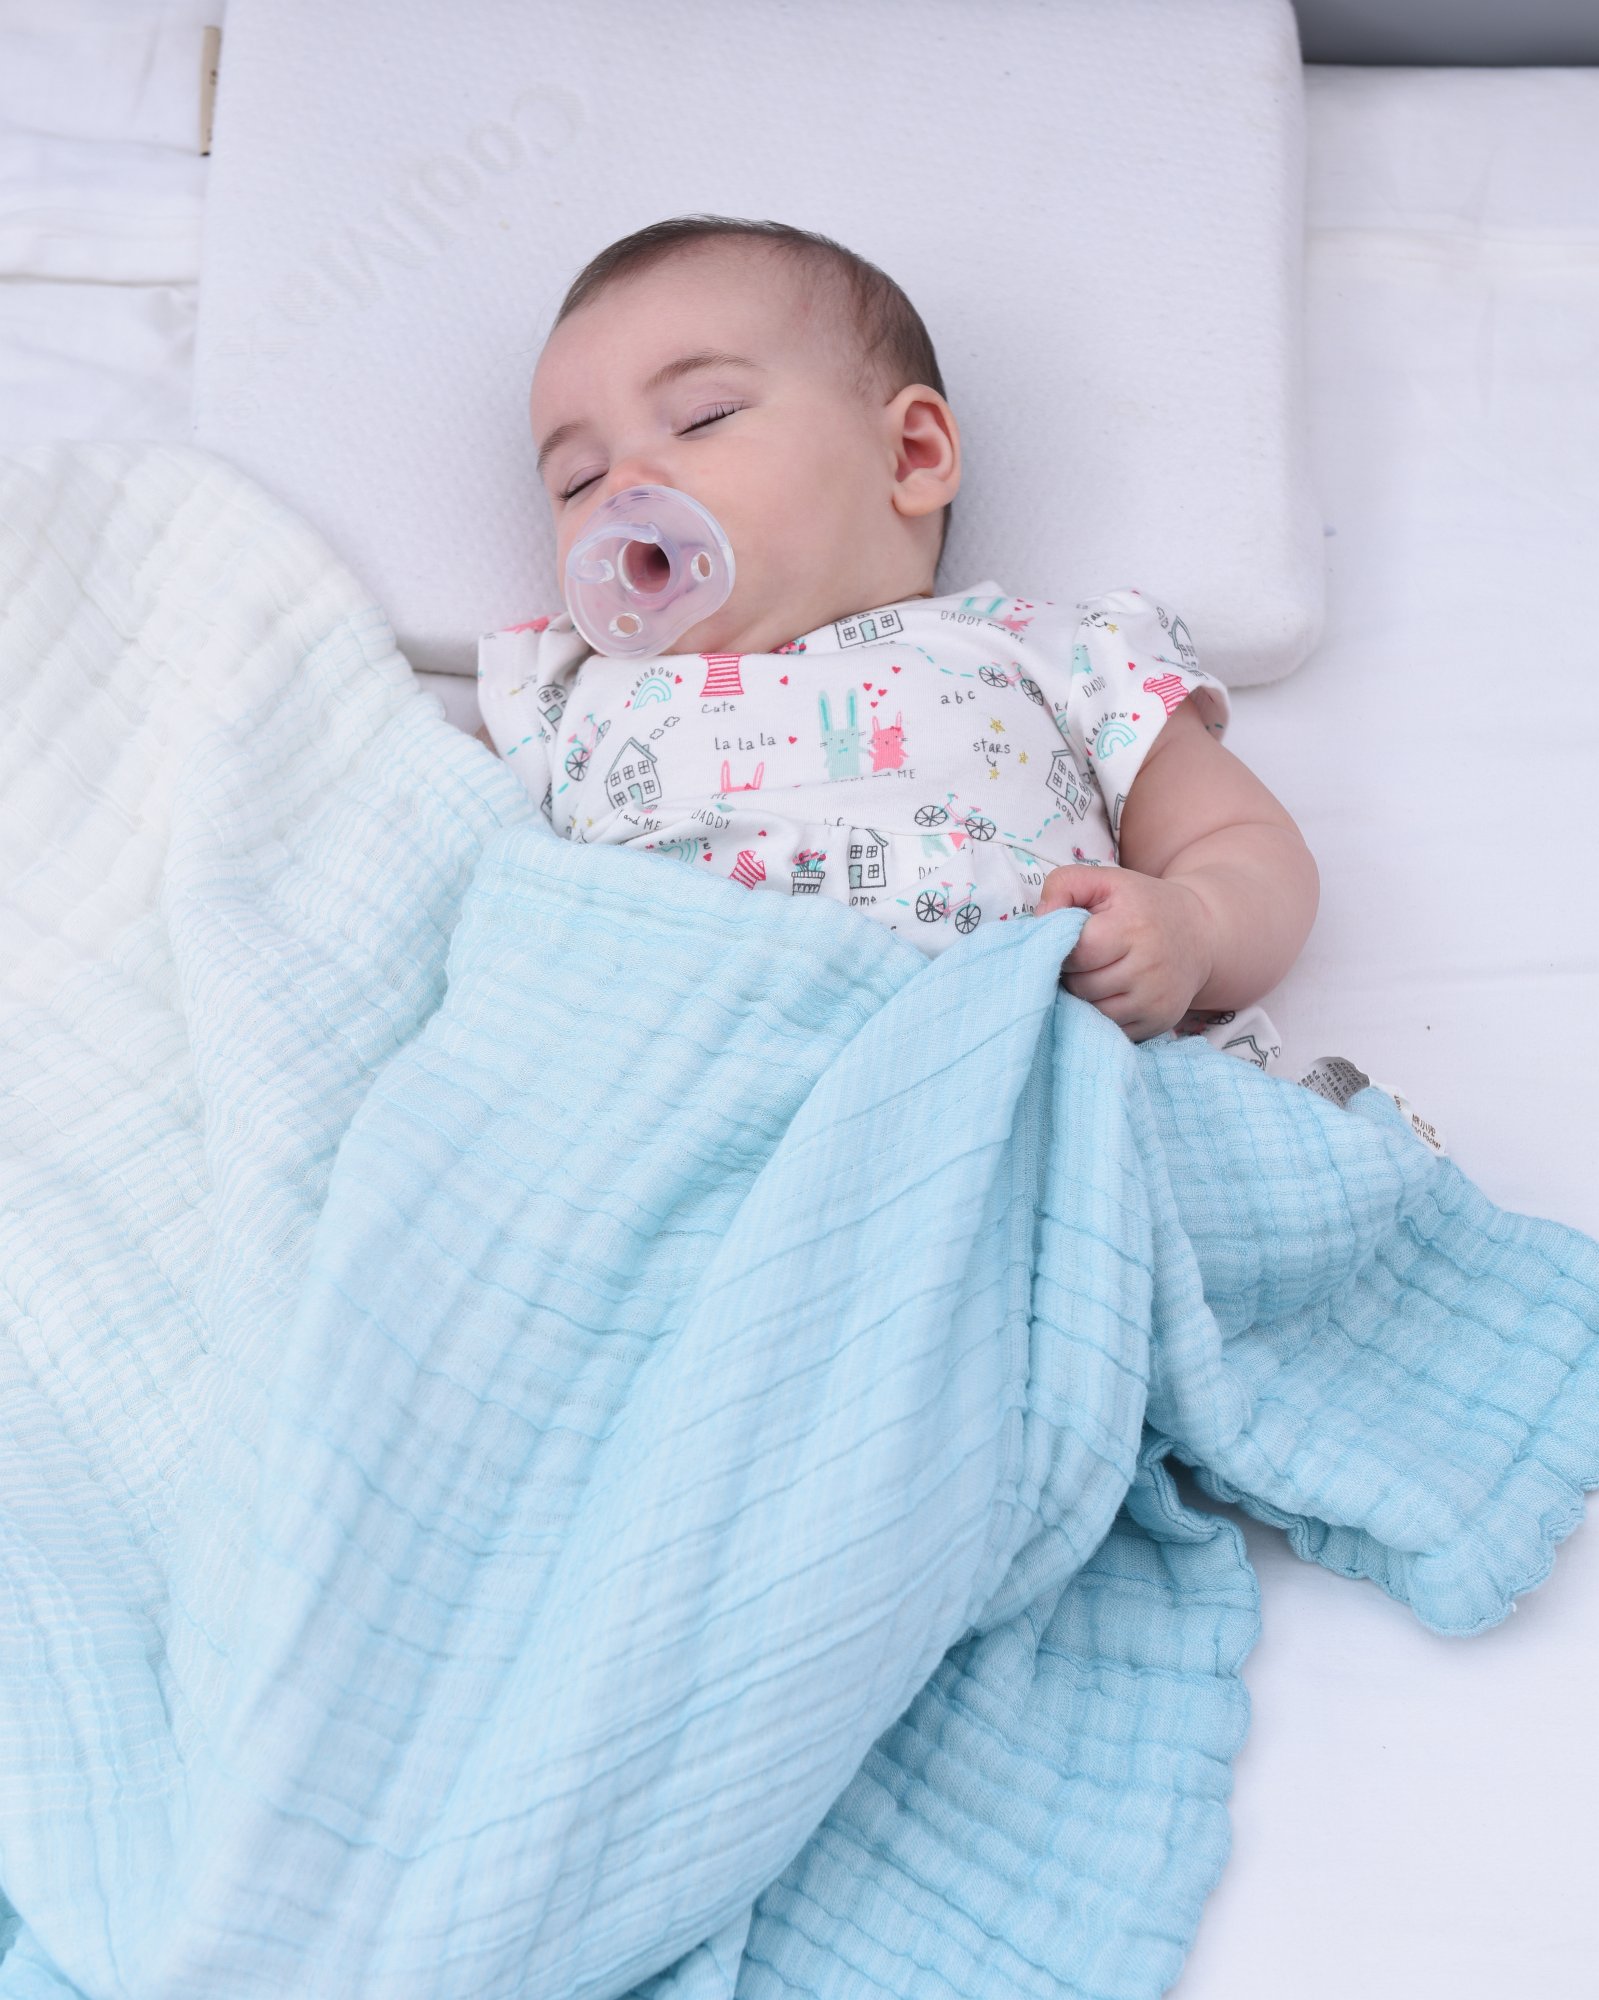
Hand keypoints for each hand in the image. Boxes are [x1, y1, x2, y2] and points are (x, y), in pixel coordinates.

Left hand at [1034, 864, 1214, 1041]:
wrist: (1202, 933)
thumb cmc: (1142, 905)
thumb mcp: (1107, 881)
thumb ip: (1065, 885)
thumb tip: (1040, 918)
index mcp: (1133, 927)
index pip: (1077, 952)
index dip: (1062, 948)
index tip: (1067, 941)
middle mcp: (1149, 967)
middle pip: (1082, 986)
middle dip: (1069, 975)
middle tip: (1077, 961)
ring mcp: (1155, 999)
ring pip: (1092, 1012)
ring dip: (1081, 998)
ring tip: (1089, 976)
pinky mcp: (1159, 1021)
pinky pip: (1111, 1029)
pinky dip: (1099, 1016)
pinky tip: (1106, 994)